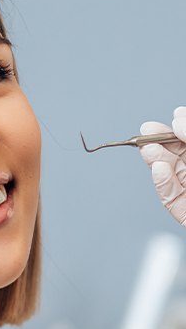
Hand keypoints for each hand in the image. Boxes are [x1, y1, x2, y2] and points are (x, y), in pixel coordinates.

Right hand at [140, 107, 185, 225]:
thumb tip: (178, 119)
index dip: (181, 127)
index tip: (174, 116)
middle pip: (178, 155)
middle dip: (161, 142)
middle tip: (146, 131)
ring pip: (170, 173)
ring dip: (156, 159)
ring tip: (147, 148)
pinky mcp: (184, 212)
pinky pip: (170, 197)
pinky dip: (162, 183)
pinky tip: (158, 169)